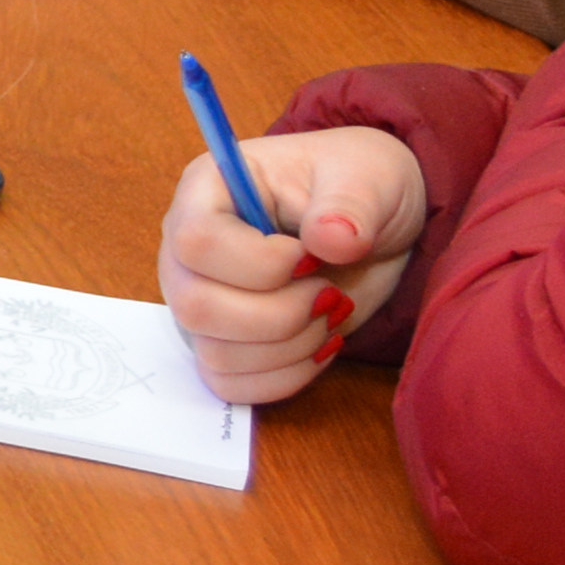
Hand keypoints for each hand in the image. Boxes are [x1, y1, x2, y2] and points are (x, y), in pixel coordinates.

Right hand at [156, 127, 430, 405]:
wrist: (375, 229)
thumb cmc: (359, 186)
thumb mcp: (367, 178)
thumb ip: (350, 205)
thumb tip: (331, 241)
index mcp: (208, 192)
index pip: (196, 242)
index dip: (258, 264)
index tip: (312, 259)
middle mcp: (188, 252)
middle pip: (196, 307)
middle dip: (279, 315)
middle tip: (329, 293)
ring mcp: (201, 302)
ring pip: (216, 354)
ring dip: (290, 348)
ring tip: (331, 314)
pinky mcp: (223, 345)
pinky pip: (231, 385)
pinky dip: (285, 377)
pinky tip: (320, 345)